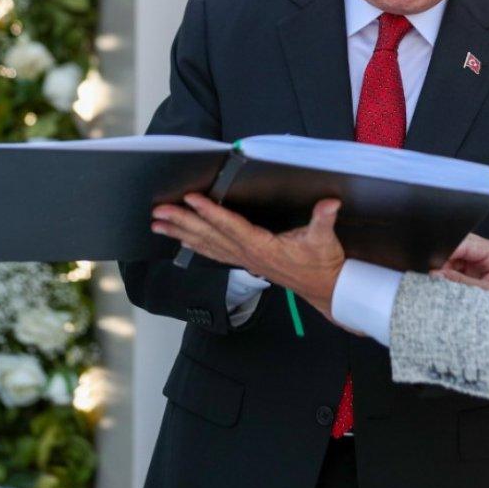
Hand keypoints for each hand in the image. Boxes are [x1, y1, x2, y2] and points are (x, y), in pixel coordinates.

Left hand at [152, 195, 345, 317]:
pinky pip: (213, 252)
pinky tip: (180, 239)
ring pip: (205, 245)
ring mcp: (243, 259)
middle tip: (159, 212)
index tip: (191, 199)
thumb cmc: (321, 263)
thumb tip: (330, 203)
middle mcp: (247, 253)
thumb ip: (324, 219)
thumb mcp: (325, 239)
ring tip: (158, 224)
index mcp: (262, 246)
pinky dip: (194, 244)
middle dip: (182, 222)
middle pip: (209, 235)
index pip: (231, 226)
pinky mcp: (244, 261)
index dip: (210, 212)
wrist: (322, 288)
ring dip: (180, 233)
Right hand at [433, 234, 488, 294]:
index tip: (433, 264)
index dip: (447, 251)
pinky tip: (451, 282)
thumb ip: (461, 283)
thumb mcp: (485, 295)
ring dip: (447, 267)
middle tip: (439, 277)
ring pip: (454, 253)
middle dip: (446, 260)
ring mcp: (483, 256)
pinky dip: (449, 272)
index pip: (467, 243)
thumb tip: (436, 274)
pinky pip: (456, 262)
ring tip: (448, 283)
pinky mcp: (476, 264)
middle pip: (459, 245)